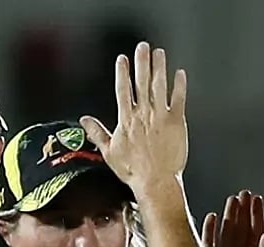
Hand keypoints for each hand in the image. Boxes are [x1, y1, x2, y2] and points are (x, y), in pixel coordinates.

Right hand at [80, 42, 187, 190]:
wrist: (156, 182)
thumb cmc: (133, 170)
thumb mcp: (109, 152)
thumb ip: (97, 132)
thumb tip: (84, 119)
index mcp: (126, 120)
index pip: (123, 90)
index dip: (122, 73)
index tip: (123, 59)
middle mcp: (143, 115)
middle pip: (141, 82)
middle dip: (141, 62)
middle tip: (143, 47)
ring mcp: (161, 117)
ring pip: (159, 86)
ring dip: (159, 68)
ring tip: (159, 53)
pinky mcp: (177, 123)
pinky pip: (178, 99)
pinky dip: (179, 86)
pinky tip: (180, 74)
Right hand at [201, 190, 263, 246]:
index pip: (256, 232)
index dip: (257, 215)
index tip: (256, 199)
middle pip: (241, 228)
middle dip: (243, 210)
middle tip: (244, 193)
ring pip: (226, 231)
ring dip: (229, 215)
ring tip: (231, 199)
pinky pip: (208, 240)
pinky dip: (209, 228)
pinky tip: (212, 217)